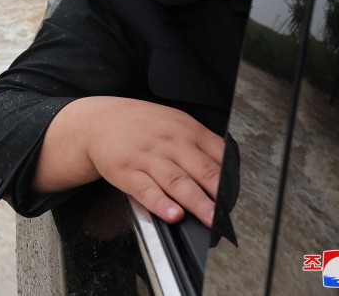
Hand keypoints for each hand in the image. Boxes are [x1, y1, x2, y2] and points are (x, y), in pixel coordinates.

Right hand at [33, 97, 224, 226]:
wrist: (98, 120)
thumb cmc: (141, 125)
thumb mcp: (174, 122)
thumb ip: (201, 143)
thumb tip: (228, 168)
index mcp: (186, 130)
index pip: (218, 155)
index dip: (231, 179)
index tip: (240, 198)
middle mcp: (169, 143)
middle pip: (201, 169)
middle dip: (219, 194)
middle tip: (231, 213)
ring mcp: (147, 158)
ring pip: (177, 181)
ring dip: (196, 202)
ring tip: (209, 218)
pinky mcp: (127, 172)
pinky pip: (146, 190)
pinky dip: (160, 203)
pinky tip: (171, 213)